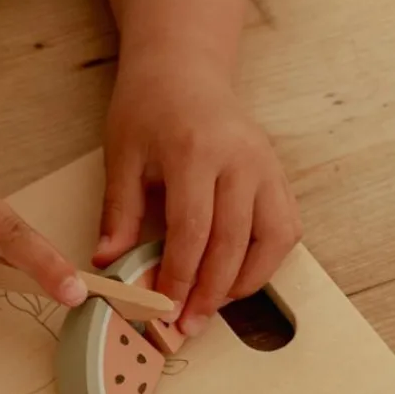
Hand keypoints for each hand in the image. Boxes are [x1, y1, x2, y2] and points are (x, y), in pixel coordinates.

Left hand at [93, 50, 300, 335]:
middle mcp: (240, 160)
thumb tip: (108, 263)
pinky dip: (266, 260)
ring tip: (214, 305)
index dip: (180, 278)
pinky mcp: (278, 175)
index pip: (193, 231)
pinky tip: (237, 276)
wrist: (185, 68)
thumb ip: (119, 212)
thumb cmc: (150, 108)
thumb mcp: (122, 155)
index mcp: (196, 152)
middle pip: (233, 243)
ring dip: (245, 281)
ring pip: (273, 240)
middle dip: (210, 293)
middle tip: (190, 325)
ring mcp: (266, 167)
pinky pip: (285, 228)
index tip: (166, 309)